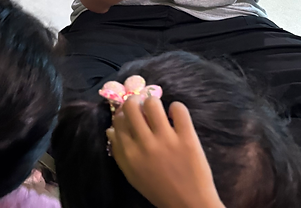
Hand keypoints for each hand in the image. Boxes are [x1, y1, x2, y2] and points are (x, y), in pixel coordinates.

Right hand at [108, 96, 224, 207]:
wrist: (189, 204)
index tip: (129, 115)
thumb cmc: (158, 190)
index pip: (117, 120)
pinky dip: (176, 108)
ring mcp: (166, 139)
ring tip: (159, 113)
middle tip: (142, 109)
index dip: (122, 114)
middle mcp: (145, 143)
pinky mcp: (187, 137)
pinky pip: (179, 109)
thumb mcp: (132, 175)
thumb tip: (110, 129)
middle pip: (131, 106)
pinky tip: (176, 117)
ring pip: (153, 103)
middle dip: (135, 102)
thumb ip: (119, 152)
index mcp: (129, 153)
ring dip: (154, 104)